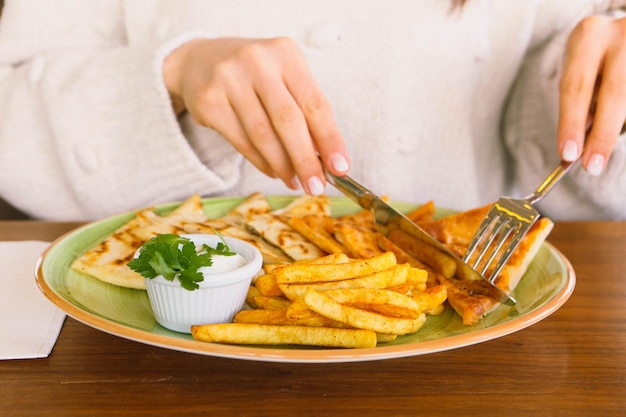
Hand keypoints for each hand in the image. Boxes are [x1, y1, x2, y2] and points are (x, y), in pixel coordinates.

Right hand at [163, 37, 349, 193]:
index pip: (315, 103)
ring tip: (295, 181)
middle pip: (288, 120)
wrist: (199, 62)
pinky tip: (274, 172)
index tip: (341, 168)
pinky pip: (242, 142)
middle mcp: (257, 62)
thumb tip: (326, 159)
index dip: (330, 139)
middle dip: (306, 159)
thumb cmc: (254, 76)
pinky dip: (262, 162)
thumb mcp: (283, 79)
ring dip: (283, 166)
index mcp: (286, 53)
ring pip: (263, 135)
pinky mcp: (209, 101)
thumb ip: (305, 112)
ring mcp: (229, 79)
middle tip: (317, 185)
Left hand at [558, 15, 625, 174]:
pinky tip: (618, 125)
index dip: (570, 123)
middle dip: (602, 135)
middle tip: (591, 166)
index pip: (575, 87)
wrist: (622, 33)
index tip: (567, 154)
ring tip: (602, 143)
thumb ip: (581, 99)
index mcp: (589, 36)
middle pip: (613, 94)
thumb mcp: (581, 68)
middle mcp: (621, 35)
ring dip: (616, 126)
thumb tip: (578, 145)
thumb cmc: (596, 57)